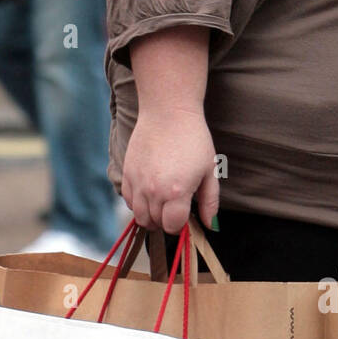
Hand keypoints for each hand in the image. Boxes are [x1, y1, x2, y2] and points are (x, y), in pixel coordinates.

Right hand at [121, 106, 219, 233]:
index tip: (185, 216)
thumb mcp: (210, 172)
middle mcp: (154, 191)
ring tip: (163, 204)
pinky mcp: (127, 173)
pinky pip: (128, 200)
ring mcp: (138, 182)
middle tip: (176, 209)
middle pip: (156, 224)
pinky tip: (150, 194)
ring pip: (140, 216)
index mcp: (177, 192)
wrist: (168, 112)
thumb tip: (209, 225)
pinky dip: (138, 204)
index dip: (181, 226)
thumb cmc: (194, 140)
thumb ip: (209, 202)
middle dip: (167, 222)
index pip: (173, 226)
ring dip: (151, 216)